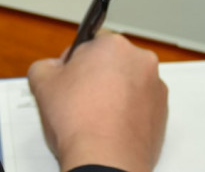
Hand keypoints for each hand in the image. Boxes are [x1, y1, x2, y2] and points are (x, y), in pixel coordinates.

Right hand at [27, 31, 167, 171]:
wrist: (106, 160)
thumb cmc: (79, 123)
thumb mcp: (42, 83)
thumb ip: (46, 65)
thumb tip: (51, 67)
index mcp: (113, 45)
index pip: (89, 43)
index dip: (74, 62)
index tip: (69, 79)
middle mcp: (140, 60)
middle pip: (111, 62)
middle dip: (97, 77)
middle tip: (80, 100)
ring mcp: (155, 86)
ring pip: (128, 83)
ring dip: (114, 94)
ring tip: (95, 117)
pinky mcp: (162, 111)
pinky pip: (141, 104)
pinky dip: (128, 112)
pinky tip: (111, 126)